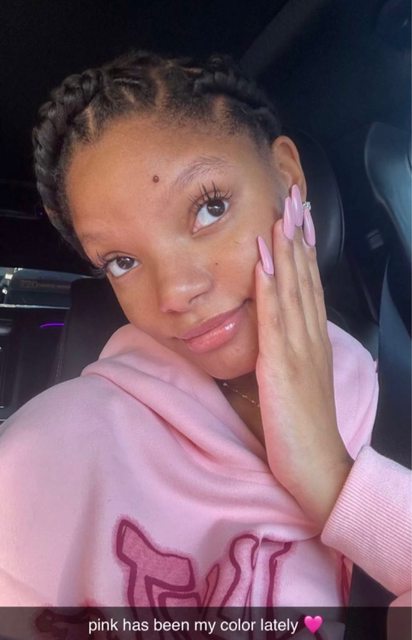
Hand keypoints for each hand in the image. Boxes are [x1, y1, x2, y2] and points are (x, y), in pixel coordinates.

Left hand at [255, 191, 351, 527]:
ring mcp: (298, 348)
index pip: (308, 286)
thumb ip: (287, 354)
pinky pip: (275, 316)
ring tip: (283, 212)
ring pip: (293, 288)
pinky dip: (270, 284)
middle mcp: (309, 337)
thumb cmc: (303, 428)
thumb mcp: (297, 382)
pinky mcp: (282, 364)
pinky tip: (264, 258)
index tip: (298, 217)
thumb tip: (274, 332)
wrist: (318, 466)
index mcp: (311, 341)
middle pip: (304, 277)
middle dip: (298, 235)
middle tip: (295, 196)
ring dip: (286, 248)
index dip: (302, 250)